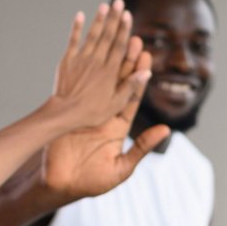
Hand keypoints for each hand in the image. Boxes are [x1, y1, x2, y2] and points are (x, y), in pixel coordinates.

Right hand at [42, 22, 170, 199]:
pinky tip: (83, 53)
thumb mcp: (121, 168)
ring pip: (98, 83)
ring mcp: (85, 114)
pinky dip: (79, 72)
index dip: (139, 77)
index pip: (131, 96)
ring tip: (113, 40)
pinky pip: (75, 91)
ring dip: (106, 62)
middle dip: (125, 62)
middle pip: (117, 84)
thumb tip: (165, 129)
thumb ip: (142, 147)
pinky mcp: (68, 115)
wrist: (61, 186)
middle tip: (133, 39)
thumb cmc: (92, 182)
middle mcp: (103, 116)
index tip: (146, 56)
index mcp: (118, 127)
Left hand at [49, 0, 151, 130]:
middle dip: (114, 18)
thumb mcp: (116, 104)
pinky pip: (73, 41)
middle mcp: (97, 61)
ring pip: (92, 35)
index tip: (128, 15)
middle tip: (119, 2)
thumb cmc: (92, 112)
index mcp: (110, 71)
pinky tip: (80, 15)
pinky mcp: (68, 60)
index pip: (119, 46)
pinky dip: (76, 28)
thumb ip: (130, 86)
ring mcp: (81, 59)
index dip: (124, 29)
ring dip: (99, 20)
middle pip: (107, 36)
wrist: (64, 113)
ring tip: (104, 5)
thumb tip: (146, 72)